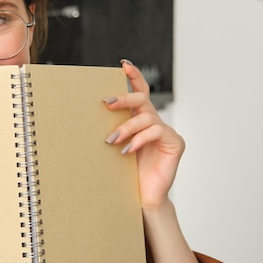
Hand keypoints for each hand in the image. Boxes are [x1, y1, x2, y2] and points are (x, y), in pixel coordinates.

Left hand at [104, 60, 184, 211]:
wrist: (141, 197)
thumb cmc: (126, 172)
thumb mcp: (116, 146)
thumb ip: (112, 129)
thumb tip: (88, 114)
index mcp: (141, 119)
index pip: (140, 92)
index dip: (134, 77)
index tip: (123, 65)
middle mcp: (154, 122)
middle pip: (142, 99)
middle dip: (124, 97)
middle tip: (107, 102)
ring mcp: (166, 132)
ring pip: (146, 117)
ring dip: (126, 127)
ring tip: (112, 141)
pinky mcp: (175, 143)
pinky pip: (157, 132)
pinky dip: (140, 139)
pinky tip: (128, 150)